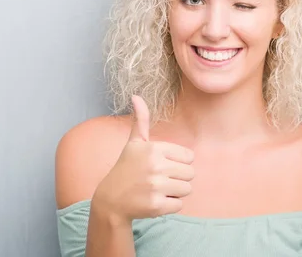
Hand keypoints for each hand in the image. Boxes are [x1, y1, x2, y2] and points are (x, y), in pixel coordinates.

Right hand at [92, 95, 194, 223]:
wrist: (111, 200)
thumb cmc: (126, 168)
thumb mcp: (134, 143)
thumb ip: (141, 120)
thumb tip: (136, 96)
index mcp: (154, 148)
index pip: (189, 157)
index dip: (178, 162)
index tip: (162, 165)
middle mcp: (155, 166)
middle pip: (190, 174)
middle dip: (178, 178)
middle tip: (158, 179)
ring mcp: (156, 186)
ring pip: (187, 189)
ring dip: (175, 192)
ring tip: (157, 189)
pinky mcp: (156, 206)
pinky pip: (180, 205)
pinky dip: (170, 205)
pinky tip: (155, 201)